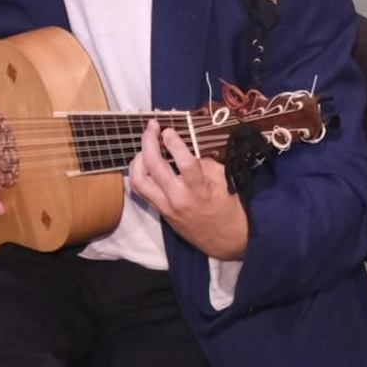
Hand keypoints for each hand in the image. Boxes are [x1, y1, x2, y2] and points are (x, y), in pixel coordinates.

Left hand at [129, 121, 248, 258]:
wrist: (225, 239)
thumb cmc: (228, 206)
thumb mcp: (223, 180)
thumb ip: (203, 162)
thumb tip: (184, 147)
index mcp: (199, 190)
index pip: (184, 162)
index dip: (174, 143)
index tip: (168, 129)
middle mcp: (178, 198)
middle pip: (154, 166)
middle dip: (149, 141)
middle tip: (152, 126)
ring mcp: (166, 207)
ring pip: (139, 180)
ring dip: (138, 159)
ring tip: (145, 147)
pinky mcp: (160, 212)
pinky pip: (141, 191)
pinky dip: (138, 174)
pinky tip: (143, 163)